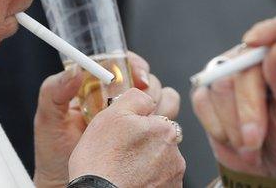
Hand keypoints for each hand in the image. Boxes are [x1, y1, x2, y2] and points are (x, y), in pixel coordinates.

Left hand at [33, 52, 179, 187]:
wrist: (68, 184)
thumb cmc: (54, 154)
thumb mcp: (47, 120)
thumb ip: (54, 91)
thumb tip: (76, 69)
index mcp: (94, 86)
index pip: (120, 62)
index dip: (133, 64)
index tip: (137, 76)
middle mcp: (116, 98)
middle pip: (145, 78)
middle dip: (147, 87)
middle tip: (139, 103)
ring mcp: (132, 117)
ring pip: (160, 96)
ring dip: (158, 105)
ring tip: (141, 122)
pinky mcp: (143, 134)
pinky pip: (164, 121)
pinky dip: (163, 124)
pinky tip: (147, 134)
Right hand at [68, 88, 185, 186]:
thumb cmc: (101, 162)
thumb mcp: (112, 114)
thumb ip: (136, 98)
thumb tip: (147, 96)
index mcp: (165, 128)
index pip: (156, 117)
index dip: (138, 124)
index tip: (126, 134)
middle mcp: (175, 152)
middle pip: (159, 140)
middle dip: (144, 143)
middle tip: (121, 153)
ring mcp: (173, 175)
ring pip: (160, 161)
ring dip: (146, 163)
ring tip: (123, 169)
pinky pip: (159, 180)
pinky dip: (148, 181)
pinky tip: (130, 181)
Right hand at [191, 16, 275, 176]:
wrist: (273, 174)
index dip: (268, 31)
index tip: (254, 42)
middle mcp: (260, 59)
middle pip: (244, 63)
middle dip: (248, 106)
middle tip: (255, 139)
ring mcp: (231, 74)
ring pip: (221, 82)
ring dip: (234, 122)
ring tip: (251, 147)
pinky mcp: (208, 93)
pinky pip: (202, 100)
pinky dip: (217, 125)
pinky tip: (233, 141)